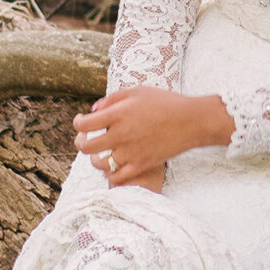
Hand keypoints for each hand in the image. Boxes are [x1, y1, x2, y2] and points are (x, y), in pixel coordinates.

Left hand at [73, 87, 233, 190]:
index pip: (84, 124)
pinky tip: (113, 166)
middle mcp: (122, 135)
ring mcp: (131, 153)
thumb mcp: (137, 91)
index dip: (77, 123)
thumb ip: (112, 99)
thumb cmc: (165, 102)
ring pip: (99, 164)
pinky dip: (111, 173)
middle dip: (81, 142)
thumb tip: (93, 110)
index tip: (81, 121)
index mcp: (118, 115)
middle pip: (86, 147)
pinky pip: (117, 177)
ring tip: (100, 153)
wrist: (192, 121)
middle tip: (85, 139)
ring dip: (95, 158)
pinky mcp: (142, 165)